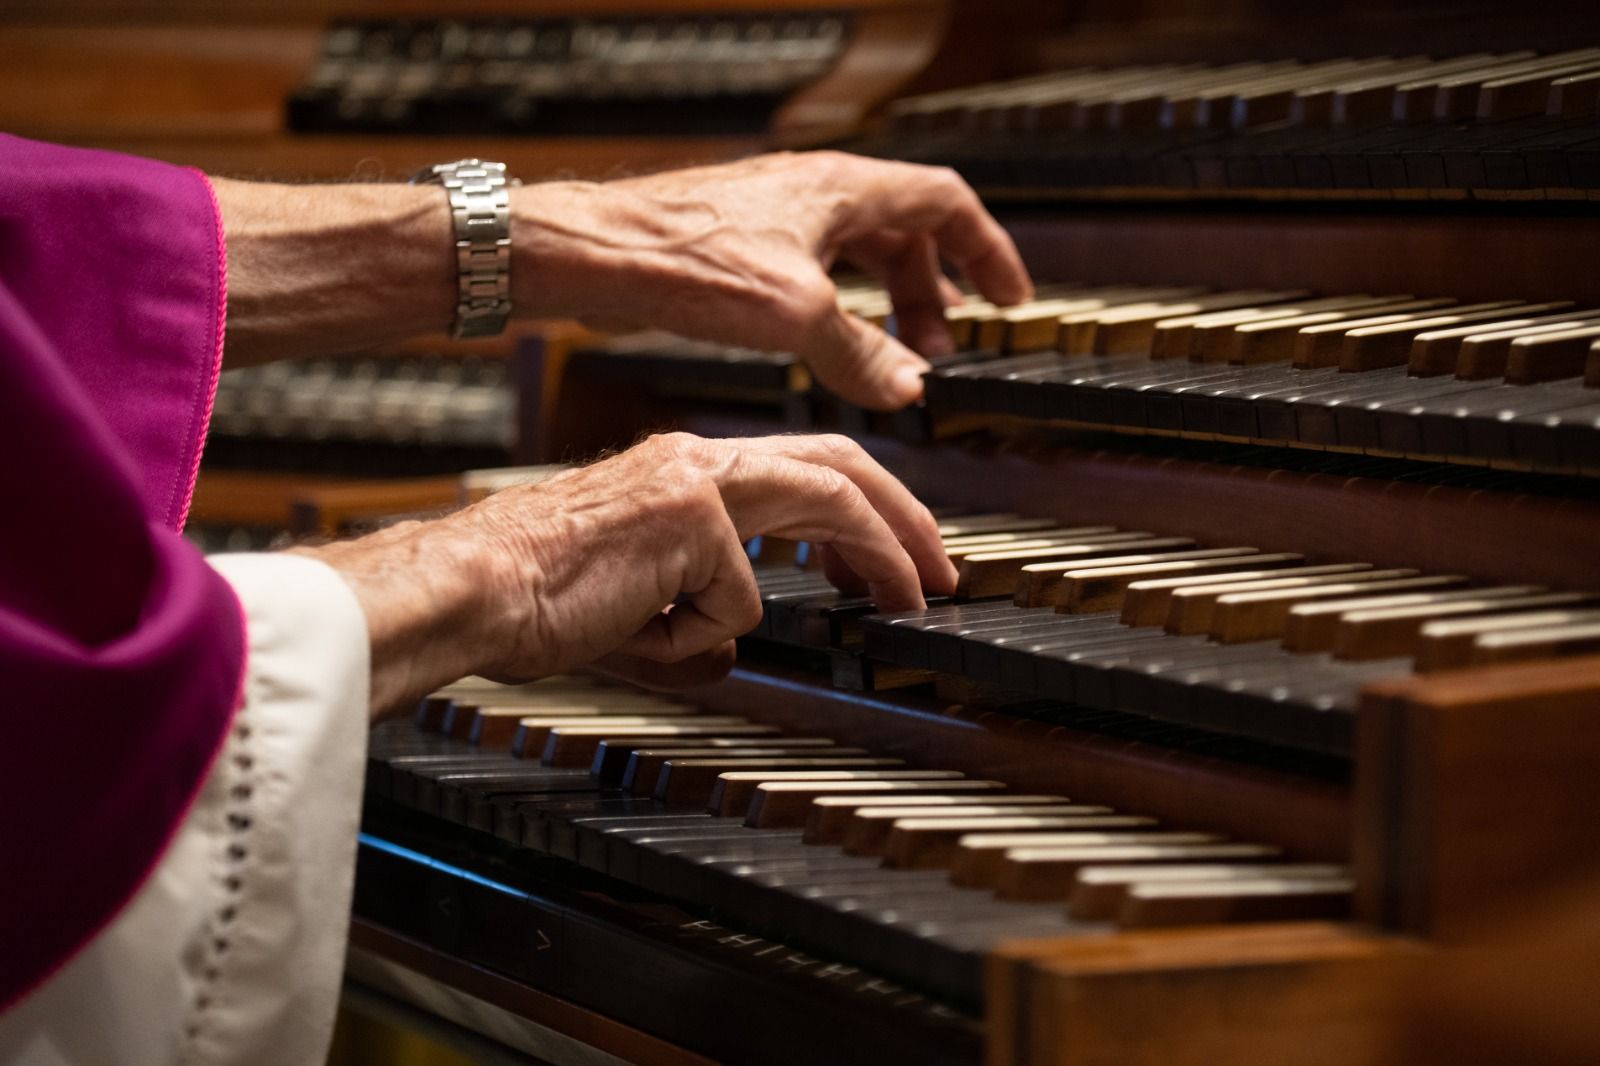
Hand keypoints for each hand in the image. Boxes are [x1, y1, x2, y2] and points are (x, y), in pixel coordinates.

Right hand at [303, 432, 955, 714]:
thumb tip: (734, 645)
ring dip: (881, 550)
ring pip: (825, 497)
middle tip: (942, 569)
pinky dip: (702, 639)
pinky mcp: (688, 517)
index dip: (865, 511)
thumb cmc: (531, 592)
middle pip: (839, 464)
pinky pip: (736, 602)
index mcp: (684, 472)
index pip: (804, 468)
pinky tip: (651, 639)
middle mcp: (696, 462)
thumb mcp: (635, 603)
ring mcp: (695, 482)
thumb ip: (694, 611)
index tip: (893, 559)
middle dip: (905, 516)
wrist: (471, 587)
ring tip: (914, 595)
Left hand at [510, 151, 1033, 409]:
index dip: (986, 251)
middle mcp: (812, 194)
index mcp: (842, 189)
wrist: (594, 255)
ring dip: (884, 304)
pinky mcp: (740, 251)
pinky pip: (814, 276)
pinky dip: (837, 312)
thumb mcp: (796, 315)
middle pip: (903, 232)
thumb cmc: (684, 260)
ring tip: (892, 357)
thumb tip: (906, 385)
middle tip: (940, 346)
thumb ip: (860, 352)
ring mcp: (775, 219)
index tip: (1007, 298)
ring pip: (856, 255)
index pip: (946, 204)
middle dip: (931, 291)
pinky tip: (825, 352)